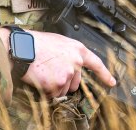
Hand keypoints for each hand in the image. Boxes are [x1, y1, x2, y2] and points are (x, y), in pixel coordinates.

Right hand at [0, 28, 115, 96]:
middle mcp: (76, 63)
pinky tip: (40, 78)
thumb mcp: (60, 42)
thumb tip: (72, 65)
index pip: (96, 64)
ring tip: (44, 72)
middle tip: (51, 71)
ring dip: (54, 86)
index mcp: (78, 50)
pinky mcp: (57, 84)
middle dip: (65, 82)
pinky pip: (52, 94)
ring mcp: (67, 74)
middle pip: (75, 83)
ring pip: (63, 90)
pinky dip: (45, 90)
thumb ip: (70, 54)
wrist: (23, 48)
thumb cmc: (38, 43)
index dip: (105, 74)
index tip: (112, 82)